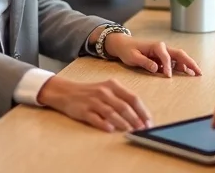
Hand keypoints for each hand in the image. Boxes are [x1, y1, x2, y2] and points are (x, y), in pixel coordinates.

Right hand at [37, 75, 152, 132]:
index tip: (148, 121)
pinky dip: (103, 124)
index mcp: (113, 85)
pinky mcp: (83, 110)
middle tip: (142, 129)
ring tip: (130, 130)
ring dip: (122, 123)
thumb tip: (139, 115)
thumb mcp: (107, 90)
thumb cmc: (90, 92)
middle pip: (124, 106)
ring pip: (111, 112)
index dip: (142, 111)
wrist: (66, 92)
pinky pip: (95, 118)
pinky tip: (110, 130)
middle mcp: (104, 92)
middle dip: (135, 119)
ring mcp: (93, 101)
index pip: (132, 98)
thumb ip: (121, 99)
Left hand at [103, 34, 202, 77]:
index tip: (168, 77)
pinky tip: (187, 73)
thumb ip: (144, 62)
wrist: (123, 45)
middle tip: (198, 72)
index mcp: (156, 46)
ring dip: (188, 64)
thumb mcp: (133, 57)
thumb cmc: (127, 50)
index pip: (165, 56)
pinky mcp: (162, 57)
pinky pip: (175, 62)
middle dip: (190, 62)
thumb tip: (156, 68)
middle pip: (179, 54)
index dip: (168, 67)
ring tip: (197, 74)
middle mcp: (163, 47)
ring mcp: (164, 52)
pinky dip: (182, 66)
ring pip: (179, 58)